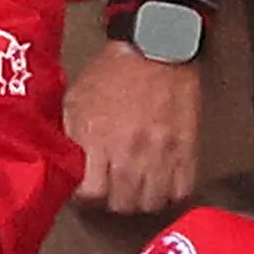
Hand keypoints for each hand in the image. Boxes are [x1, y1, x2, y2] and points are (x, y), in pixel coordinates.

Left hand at [65, 39, 199, 213]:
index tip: (87, 189)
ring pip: (151, 204)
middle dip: (112, 200)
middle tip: (111, 188)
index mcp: (99, 138)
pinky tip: (160, 181)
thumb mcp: (76, 98)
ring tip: (135, 187)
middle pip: (122, 205)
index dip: (86, 196)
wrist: (157, 48)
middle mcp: (130, 152)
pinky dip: (169, 193)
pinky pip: (180, 192)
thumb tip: (66, 163)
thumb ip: (71, 135)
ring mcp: (162, 155)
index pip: (92, 194)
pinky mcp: (187, 151)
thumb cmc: (112, 72)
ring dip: (140, 200)